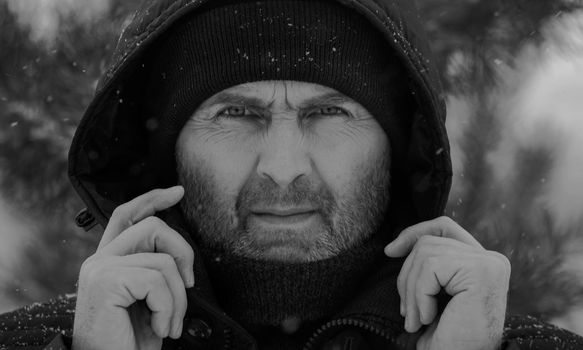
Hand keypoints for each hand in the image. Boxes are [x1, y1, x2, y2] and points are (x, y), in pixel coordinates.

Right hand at [72, 187, 194, 349]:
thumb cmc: (130, 342)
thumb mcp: (148, 301)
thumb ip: (155, 272)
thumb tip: (182, 256)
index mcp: (109, 262)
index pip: (128, 215)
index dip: (152, 198)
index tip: (177, 192)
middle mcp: (100, 261)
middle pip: (152, 227)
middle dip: (183, 252)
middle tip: (189, 286)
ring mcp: (100, 269)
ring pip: (163, 260)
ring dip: (178, 298)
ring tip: (169, 323)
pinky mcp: (105, 282)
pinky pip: (157, 281)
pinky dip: (168, 308)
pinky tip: (160, 328)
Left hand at [384, 217, 509, 349]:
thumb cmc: (448, 337)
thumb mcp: (432, 294)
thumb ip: (426, 266)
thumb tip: (393, 247)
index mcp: (481, 262)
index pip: (443, 228)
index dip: (414, 233)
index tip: (390, 251)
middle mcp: (491, 258)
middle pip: (428, 242)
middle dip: (407, 276)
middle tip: (407, 313)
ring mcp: (489, 263)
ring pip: (425, 253)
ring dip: (412, 292)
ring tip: (417, 319)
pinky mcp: (482, 270)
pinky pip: (431, 267)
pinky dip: (420, 295)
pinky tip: (428, 318)